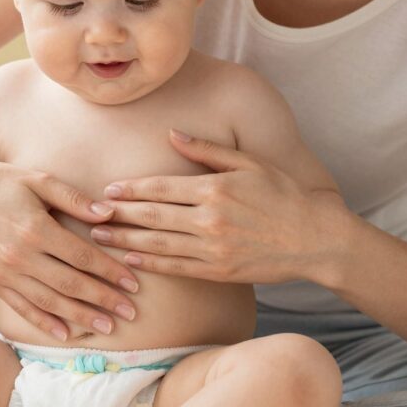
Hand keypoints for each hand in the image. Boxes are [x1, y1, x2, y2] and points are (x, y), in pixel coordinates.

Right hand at [0, 154, 140, 341]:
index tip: (133, 283)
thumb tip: (109, 214)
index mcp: (36, 229)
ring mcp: (4, 272)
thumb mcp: (39, 180)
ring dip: (81, 317)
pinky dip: (44, 323)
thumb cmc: (0, 180)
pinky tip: (64, 334)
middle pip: (71, 284)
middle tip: (131, 313)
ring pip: (50, 302)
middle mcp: (20, 256)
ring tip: (107, 328)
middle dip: (104, 300)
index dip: (111, 272)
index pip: (83, 257)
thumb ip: (74, 199)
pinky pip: (22, 307)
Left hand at [92, 130, 348, 284]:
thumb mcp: (249, 163)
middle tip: (92, 214)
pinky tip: (131, 259)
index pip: (161, 188)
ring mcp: (214, 248)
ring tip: (100, 237)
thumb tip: (172, 134)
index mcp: (215, 188)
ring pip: (158, 244)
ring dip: (125, 240)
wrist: (315, 239)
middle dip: (119, 215)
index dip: (130, 190)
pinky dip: (151, 263)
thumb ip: (207, 150)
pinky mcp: (219, 272)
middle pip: (152, 216)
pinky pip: (177, 267)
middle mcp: (210, 219)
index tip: (107, 190)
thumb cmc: (283, 195)